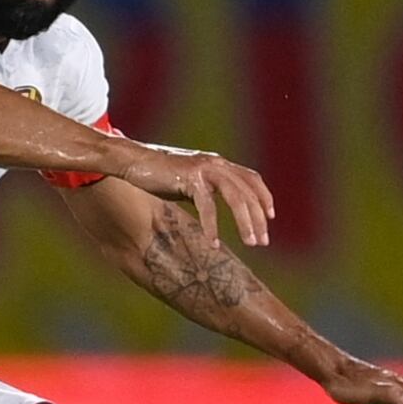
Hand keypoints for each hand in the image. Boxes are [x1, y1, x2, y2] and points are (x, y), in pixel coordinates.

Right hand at [116, 143, 274, 248]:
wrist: (132, 160)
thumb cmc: (157, 172)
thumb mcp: (188, 179)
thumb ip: (204, 188)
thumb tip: (212, 204)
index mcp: (218, 163)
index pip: (251, 179)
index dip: (264, 197)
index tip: (270, 217)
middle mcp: (216, 164)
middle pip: (248, 192)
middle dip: (258, 218)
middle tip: (263, 241)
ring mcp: (204, 170)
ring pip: (236, 198)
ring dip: (246, 223)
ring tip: (251, 243)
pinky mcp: (190, 179)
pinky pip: (208, 207)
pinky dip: (213, 227)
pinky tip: (214, 243)